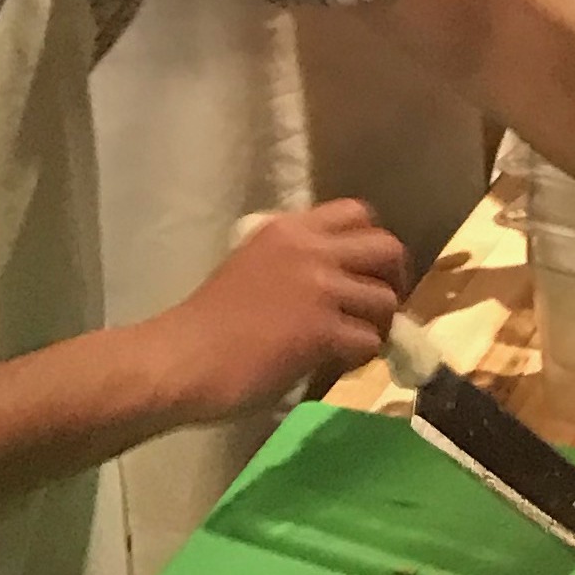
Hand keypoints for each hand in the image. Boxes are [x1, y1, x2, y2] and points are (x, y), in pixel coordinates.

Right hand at [147, 202, 407, 423]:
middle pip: (386, 248)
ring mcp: (319, 289)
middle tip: (382, 305)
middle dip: (395, 278)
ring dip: (378, 324)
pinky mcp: (321, 330)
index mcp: (288, 230)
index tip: (369, 269)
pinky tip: (341, 362)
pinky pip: (368, 339)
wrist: (180, 360)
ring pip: (383, 299)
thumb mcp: (251, 265)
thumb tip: (333, 279)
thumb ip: (292, 262)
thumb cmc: (205, 322)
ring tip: (358, 340)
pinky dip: (362, 355)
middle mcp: (310, 250)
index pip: (356, 213)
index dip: (373, 242)